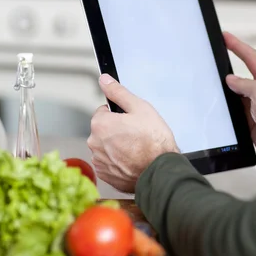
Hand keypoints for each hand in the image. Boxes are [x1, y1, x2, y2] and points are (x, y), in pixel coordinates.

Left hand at [87, 74, 178, 192]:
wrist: (160, 170)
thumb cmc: (153, 141)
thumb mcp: (139, 107)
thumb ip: (118, 92)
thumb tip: (104, 80)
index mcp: (100, 124)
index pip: (103, 112)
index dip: (119, 115)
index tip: (130, 122)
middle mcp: (94, 143)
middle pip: (103, 130)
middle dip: (116, 131)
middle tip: (136, 135)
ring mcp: (99, 161)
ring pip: (106, 147)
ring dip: (116, 147)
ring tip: (135, 149)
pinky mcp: (105, 175)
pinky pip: (109, 163)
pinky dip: (118, 162)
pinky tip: (132, 160)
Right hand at [223, 32, 255, 174]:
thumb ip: (244, 84)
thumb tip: (231, 80)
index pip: (250, 57)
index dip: (237, 45)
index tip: (225, 36)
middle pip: (243, 73)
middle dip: (230, 63)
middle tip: (217, 52)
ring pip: (236, 92)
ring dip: (226, 88)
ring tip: (212, 79)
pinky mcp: (250, 119)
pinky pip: (235, 108)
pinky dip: (227, 106)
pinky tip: (218, 104)